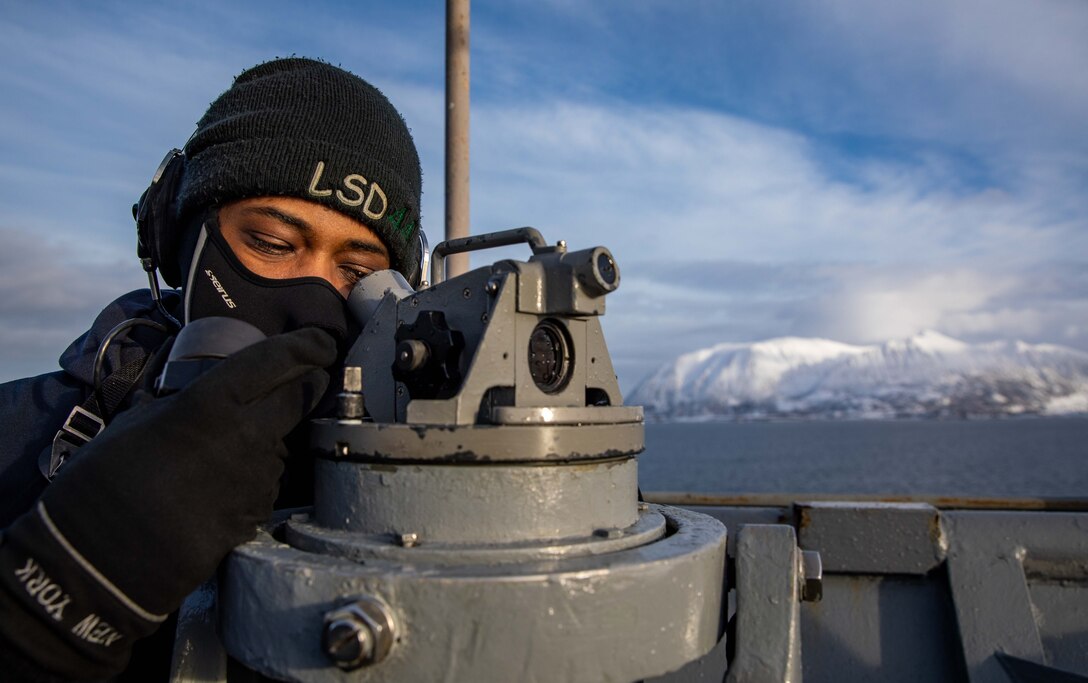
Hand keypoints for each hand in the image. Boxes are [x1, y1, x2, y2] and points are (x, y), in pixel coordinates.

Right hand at [0, 327, 335, 677]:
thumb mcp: (139, 422)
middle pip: (300, 398)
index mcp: (212, 403)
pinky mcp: (259, 513)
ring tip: (223, 451)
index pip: (279, 361)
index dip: (309, 346)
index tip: (322, 341)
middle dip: (307, 384)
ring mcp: (259, 477)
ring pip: (282, 443)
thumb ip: (185, 404)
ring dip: (269, 438)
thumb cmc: (106, 482)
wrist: (103, 558)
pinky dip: (254, 477)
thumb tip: (202, 396)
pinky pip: (267, 482)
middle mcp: (248, 435)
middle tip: (303, 378)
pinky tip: (220, 487)